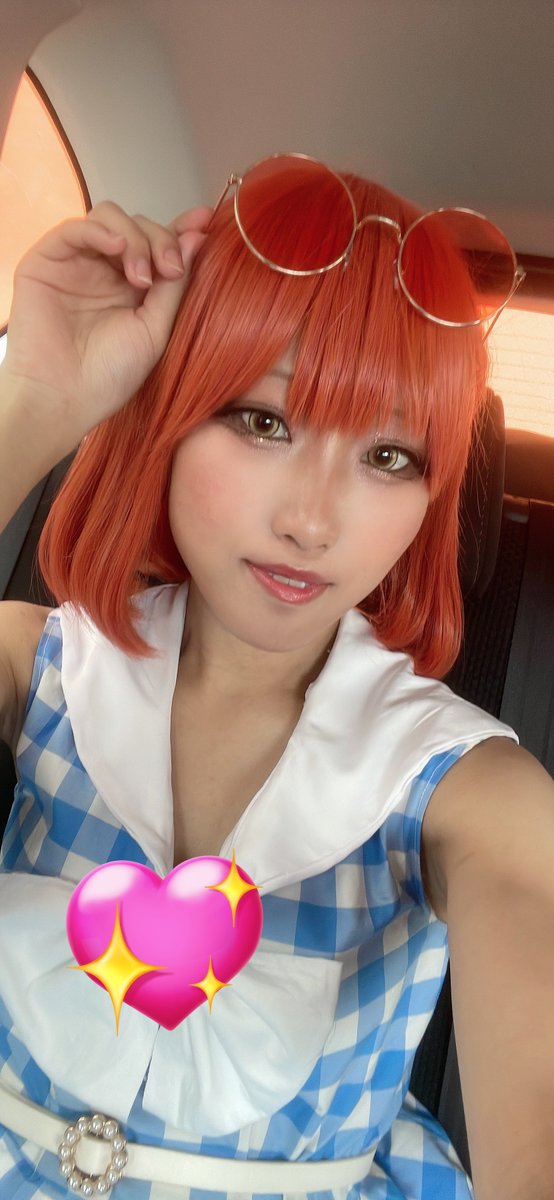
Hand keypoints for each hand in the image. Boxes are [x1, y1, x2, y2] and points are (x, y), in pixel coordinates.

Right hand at [3, 202, 211, 448]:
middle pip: (139, 226)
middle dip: (161, 241)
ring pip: (109, 218)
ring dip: (135, 238)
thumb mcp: (155, 330)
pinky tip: (118, 249)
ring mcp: (77, 264)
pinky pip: (75, 228)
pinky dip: (100, 231)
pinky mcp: (47, 261)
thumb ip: (175, 286)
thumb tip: (197, 239)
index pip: (159, 244)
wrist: (65, 397)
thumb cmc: (109, 376)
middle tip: (171, 271)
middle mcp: (106, 271)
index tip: (205, 221)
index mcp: (134, 288)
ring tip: (143, 278)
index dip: (182, 229)